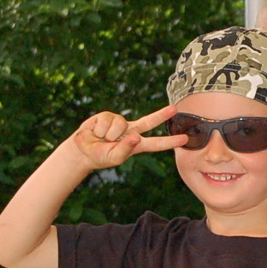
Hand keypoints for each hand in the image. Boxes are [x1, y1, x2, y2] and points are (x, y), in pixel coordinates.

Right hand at [67, 106, 189, 170]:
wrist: (82, 149)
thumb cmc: (100, 156)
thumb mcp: (113, 158)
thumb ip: (125, 150)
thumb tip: (135, 137)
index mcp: (136, 144)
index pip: (155, 143)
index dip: (169, 141)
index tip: (184, 139)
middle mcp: (131, 131)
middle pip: (149, 121)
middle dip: (161, 115)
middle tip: (174, 109)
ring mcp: (120, 122)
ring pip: (120, 124)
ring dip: (108, 134)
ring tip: (102, 139)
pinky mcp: (108, 115)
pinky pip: (108, 120)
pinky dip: (100, 129)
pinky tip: (96, 132)